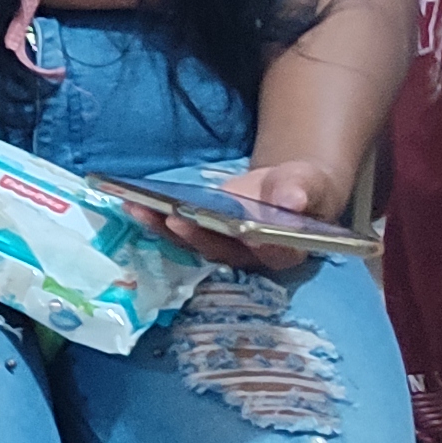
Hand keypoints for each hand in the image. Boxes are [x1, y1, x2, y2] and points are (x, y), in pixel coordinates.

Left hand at [112, 157, 346, 273]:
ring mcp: (223, 249)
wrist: (284, 190)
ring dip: (164, 228)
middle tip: (176, 219)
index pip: (272, 251)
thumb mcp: (308, 183)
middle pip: (222, 250)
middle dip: (197, 235)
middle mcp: (251, 258)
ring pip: (192, 244)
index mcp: (286, 249)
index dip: (257, 245)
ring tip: (140, 208)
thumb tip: (294, 201)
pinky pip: (177, 232)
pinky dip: (154, 220)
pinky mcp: (203, 237)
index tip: (245, 235)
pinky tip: (133, 204)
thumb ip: (302, 191)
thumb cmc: (301, 188)